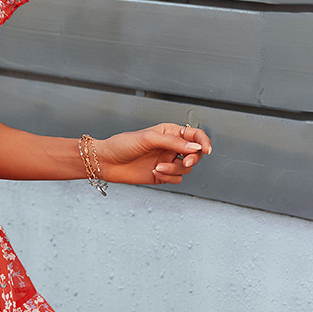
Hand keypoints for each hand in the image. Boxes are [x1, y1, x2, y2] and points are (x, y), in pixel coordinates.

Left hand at [96, 122, 212, 185]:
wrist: (106, 162)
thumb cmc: (122, 145)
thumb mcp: (148, 138)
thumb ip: (173, 142)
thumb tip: (195, 147)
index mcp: (169, 133)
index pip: (194, 135)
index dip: (203, 141)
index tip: (206, 149)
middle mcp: (170, 147)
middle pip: (195, 154)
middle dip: (192, 159)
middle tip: (185, 162)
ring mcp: (167, 161)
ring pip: (186, 168)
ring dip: (175, 170)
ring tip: (158, 168)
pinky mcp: (161, 175)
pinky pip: (177, 178)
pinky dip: (169, 178)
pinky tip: (155, 173)